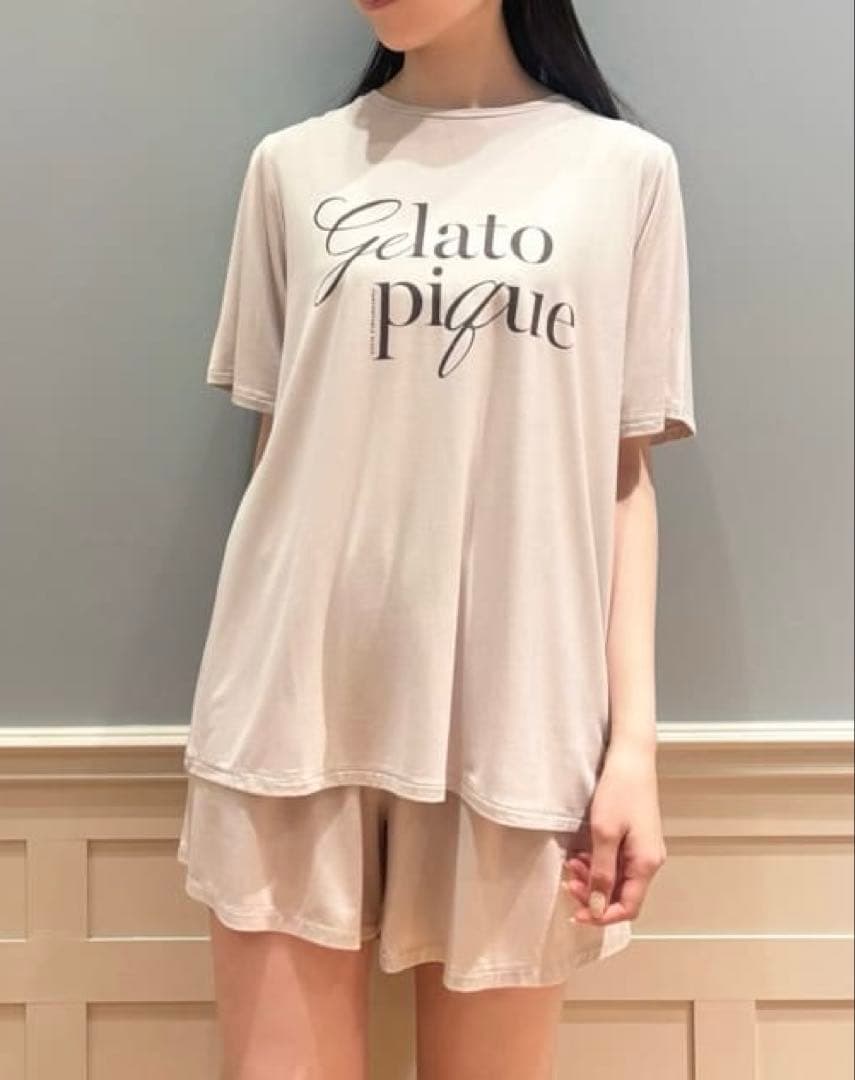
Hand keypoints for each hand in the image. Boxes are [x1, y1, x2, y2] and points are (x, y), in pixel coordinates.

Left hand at [561, 745, 666, 925]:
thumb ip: (602, 874)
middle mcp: (649, 861)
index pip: (628, 907)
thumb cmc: (619, 791)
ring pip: (616, 879)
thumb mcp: (604, 834)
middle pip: (621, 895)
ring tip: (572, 864)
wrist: (631, 759)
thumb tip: (598, 908)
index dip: (602, 915)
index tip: (577, 914)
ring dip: (593, 878)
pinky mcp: (635, 839)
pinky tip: (582, 854)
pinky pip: (616, 863)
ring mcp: (643, 850)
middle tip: (568, 881)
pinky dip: (598, 864)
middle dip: (593, 894)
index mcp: (646, 864)